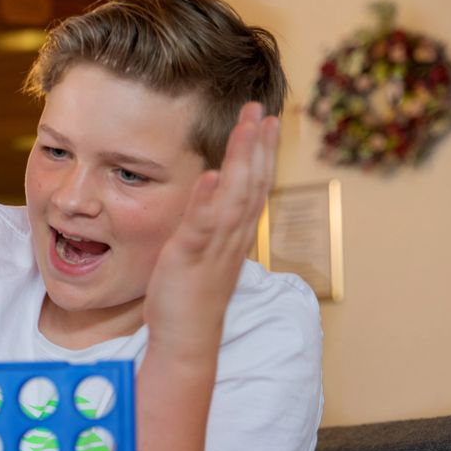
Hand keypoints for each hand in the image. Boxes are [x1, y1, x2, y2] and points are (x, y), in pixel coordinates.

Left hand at [144, 104, 280, 356]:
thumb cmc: (188, 299)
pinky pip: (202, 226)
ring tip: (249, 126)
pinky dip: (209, 200)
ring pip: (236, 196)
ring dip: (243, 160)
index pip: (253, 186)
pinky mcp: (190, 258)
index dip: (260, 152)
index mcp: (233, 235)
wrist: (185, 341)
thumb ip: (208, 224)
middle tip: (263, 108)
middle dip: (259, 144)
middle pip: (252, 183)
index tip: (265, 121)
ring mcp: (214, 248)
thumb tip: (212, 192)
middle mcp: (232, 238)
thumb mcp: (200, 253)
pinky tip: (214, 174)